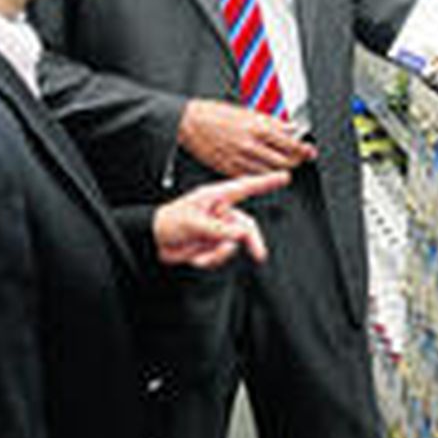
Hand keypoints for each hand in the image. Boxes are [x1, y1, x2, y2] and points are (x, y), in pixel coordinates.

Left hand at [153, 171, 285, 268]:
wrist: (153, 241)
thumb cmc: (167, 222)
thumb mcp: (192, 223)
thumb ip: (217, 230)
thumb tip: (238, 235)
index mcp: (215, 198)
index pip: (245, 187)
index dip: (266, 182)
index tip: (284, 177)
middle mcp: (220, 212)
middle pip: (246, 226)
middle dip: (251, 242)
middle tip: (259, 254)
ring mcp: (218, 229)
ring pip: (235, 244)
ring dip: (218, 253)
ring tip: (200, 253)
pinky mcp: (213, 244)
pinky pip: (222, 255)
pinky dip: (210, 259)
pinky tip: (195, 255)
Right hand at [177, 99, 315, 176]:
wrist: (190, 123)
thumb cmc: (215, 114)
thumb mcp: (248, 111)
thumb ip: (272, 121)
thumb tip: (290, 127)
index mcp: (258, 128)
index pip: (290, 144)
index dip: (304, 149)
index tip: (309, 150)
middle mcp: (251, 146)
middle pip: (284, 162)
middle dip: (296, 161)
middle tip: (299, 158)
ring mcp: (240, 159)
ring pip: (270, 172)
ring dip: (281, 169)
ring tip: (284, 163)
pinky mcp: (230, 169)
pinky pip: (252, 176)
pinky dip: (262, 174)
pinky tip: (265, 169)